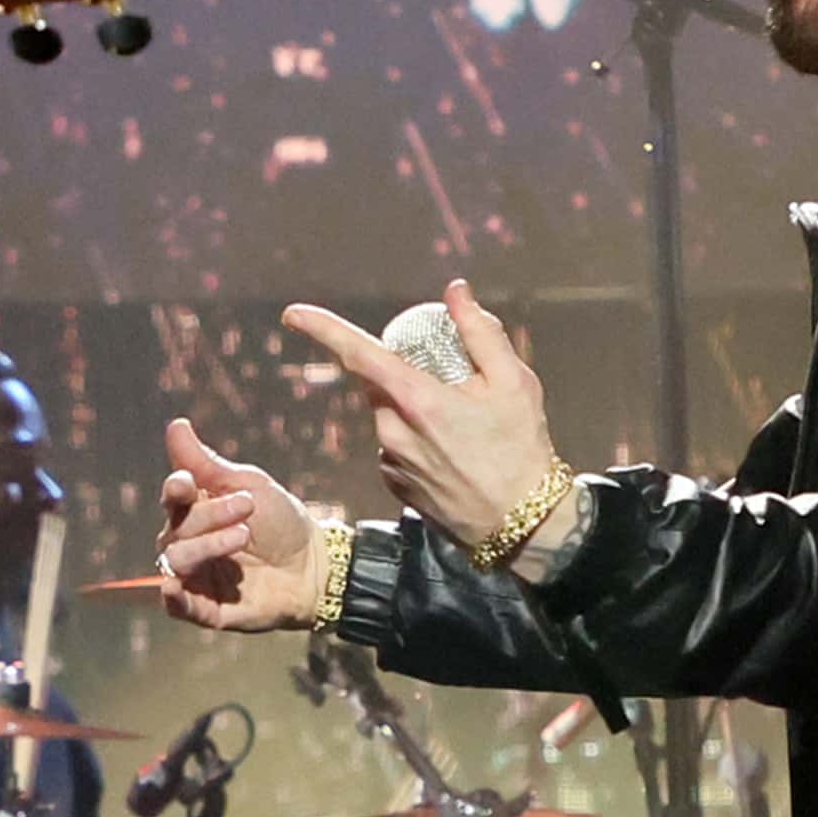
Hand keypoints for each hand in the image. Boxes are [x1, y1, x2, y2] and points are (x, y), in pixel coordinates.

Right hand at [157, 419, 329, 633]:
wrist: (317, 565)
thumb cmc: (283, 523)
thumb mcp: (249, 486)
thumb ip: (207, 462)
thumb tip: (175, 425)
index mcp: (198, 511)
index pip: (173, 498)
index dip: (176, 490)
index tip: (187, 483)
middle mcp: (191, 544)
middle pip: (178, 528)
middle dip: (210, 515)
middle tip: (247, 506)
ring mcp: (199, 578)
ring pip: (176, 562)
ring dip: (205, 546)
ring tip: (242, 536)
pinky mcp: (209, 610)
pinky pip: (180, 607)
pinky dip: (173, 598)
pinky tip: (173, 588)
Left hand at [280, 280, 559, 560]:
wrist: (524, 524)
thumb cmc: (522, 448)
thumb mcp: (514, 382)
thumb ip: (480, 332)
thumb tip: (455, 292)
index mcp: (418, 400)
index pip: (358, 354)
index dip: (322, 328)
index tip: (293, 313)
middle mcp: (393, 431)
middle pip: (379, 383)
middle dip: (406, 373)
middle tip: (455, 384)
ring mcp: (391, 462)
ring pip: (389, 415)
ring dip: (414, 408)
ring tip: (464, 428)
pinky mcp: (394, 484)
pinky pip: (395, 445)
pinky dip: (417, 438)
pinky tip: (454, 454)